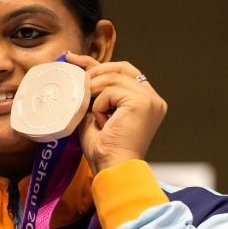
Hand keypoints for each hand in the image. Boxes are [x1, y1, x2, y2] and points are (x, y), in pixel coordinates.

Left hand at [65, 52, 166, 172]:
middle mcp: (153, 98)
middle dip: (95, 70)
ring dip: (94, 93)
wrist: (114, 169)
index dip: (99, 64)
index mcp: (146, 102)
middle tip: (76, 79)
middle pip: (121, 68)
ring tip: (92, 114)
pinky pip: (111, 90)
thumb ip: (95, 94)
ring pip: (112, 78)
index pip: (123, 72)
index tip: (74, 59)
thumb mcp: (95, 114)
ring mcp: (150, 99)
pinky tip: (103, 122)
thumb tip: (81, 71)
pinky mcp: (143, 102)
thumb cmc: (105, 150)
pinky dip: (99, 105)